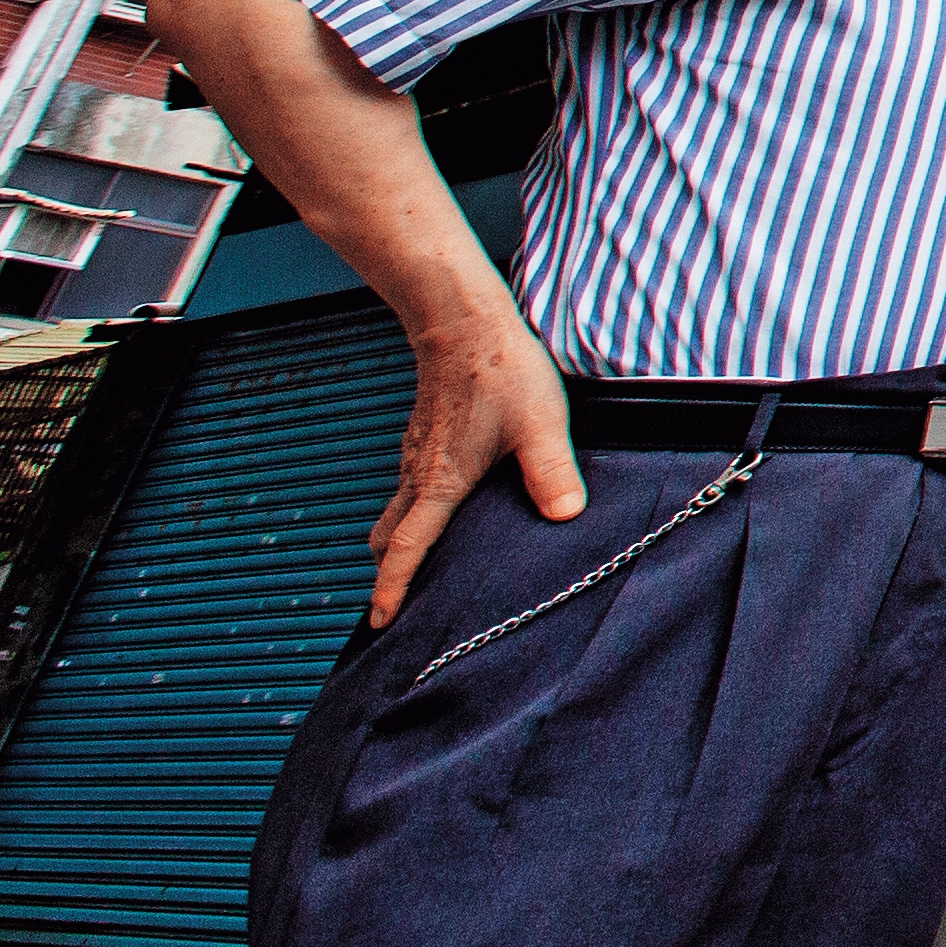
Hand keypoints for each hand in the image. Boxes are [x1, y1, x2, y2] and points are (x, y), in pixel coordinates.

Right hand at [373, 308, 579, 623]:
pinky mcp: (422, 440)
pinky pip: (406, 489)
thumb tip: (567, 515)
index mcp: (442, 481)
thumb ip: (552, 471)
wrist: (463, 324)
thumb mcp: (540, 423)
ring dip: (397, 543)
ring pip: (395, 513)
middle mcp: (418, 475)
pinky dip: (409, 514)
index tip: (378, 622)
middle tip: (395, 609)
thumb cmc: (503, 371)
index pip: (407, 546)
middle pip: (389, 538)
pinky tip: (438, 515)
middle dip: (387, 574)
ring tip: (415, 571)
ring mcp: (415, 456)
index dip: (391, 587)